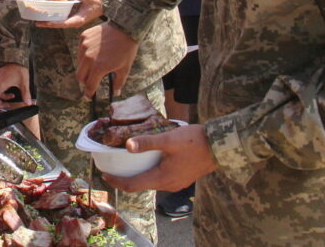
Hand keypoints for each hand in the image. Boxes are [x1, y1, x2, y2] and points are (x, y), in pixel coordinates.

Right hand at [0, 63, 30, 108]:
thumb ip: (26, 94)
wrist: (15, 56)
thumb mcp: (24, 82)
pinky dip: (1, 89)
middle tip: (9, 103)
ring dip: (3, 95)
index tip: (3, 106)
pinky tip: (9, 88)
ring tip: (12, 95)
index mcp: (0, 84)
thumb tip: (28, 103)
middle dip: (2, 101)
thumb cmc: (18, 68)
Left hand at [36, 0, 102, 28]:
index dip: (54, 23)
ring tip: (39, 21)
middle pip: (59, 25)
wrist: (103, 5)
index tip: (46, 23)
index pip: (64, 23)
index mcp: (78, 20)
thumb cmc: (96, 2)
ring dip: (50, 22)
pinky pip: (62, 19)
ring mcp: (73, 21)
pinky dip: (55, 18)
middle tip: (37, 23)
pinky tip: (48, 15)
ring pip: (59, 23)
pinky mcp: (73, 18)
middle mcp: (74, 22)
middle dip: (48, 24)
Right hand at [75, 22, 137, 97]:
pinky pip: (80, 50)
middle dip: (85, 82)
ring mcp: (84, 46)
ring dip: (85, 68)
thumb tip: (116, 93)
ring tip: (94, 65)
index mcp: (98, 68)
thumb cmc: (126, 48)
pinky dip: (85, 54)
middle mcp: (88, 58)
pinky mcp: (83, 37)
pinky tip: (94, 52)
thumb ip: (118, 82)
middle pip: (80, 77)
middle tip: (91, 82)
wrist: (125, 27)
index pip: (90, 86)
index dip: (89, 93)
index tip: (89, 97)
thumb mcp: (125, 68)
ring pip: (79, 63)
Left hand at [102, 124, 216, 192]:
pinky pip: (161, 178)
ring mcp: (176, 183)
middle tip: (114, 166)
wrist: (221, 146)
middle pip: (140, 185)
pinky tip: (149, 160)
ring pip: (151, 181)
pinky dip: (150, 171)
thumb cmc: (195, 141)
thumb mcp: (169, 139)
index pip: (132, 186)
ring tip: (129, 161)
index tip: (104, 174)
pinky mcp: (182, 178)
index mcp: (162, 179)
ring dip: (139, 174)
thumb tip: (127, 146)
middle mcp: (168, 185)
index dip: (116, 181)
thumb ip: (148, 143)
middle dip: (125, 177)